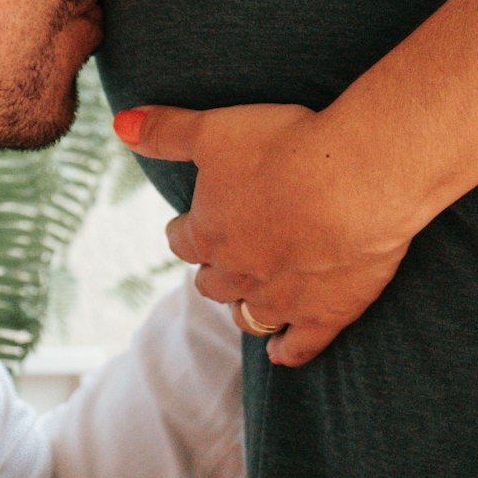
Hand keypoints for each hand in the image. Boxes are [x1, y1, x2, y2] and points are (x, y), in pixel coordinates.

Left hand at [113, 101, 414, 366]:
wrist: (357, 179)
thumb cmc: (285, 146)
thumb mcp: (215, 129)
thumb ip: (166, 131)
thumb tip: (120, 124)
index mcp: (207, 233)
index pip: (182, 241)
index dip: (187, 230)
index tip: (193, 223)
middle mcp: (237, 273)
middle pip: (212, 282)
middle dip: (214, 270)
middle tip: (227, 255)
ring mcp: (280, 300)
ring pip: (248, 315)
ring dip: (243, 307)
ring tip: (248, 298)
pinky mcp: (324, 315)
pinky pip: (299, 345)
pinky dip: (286, 351)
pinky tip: (278, 353)